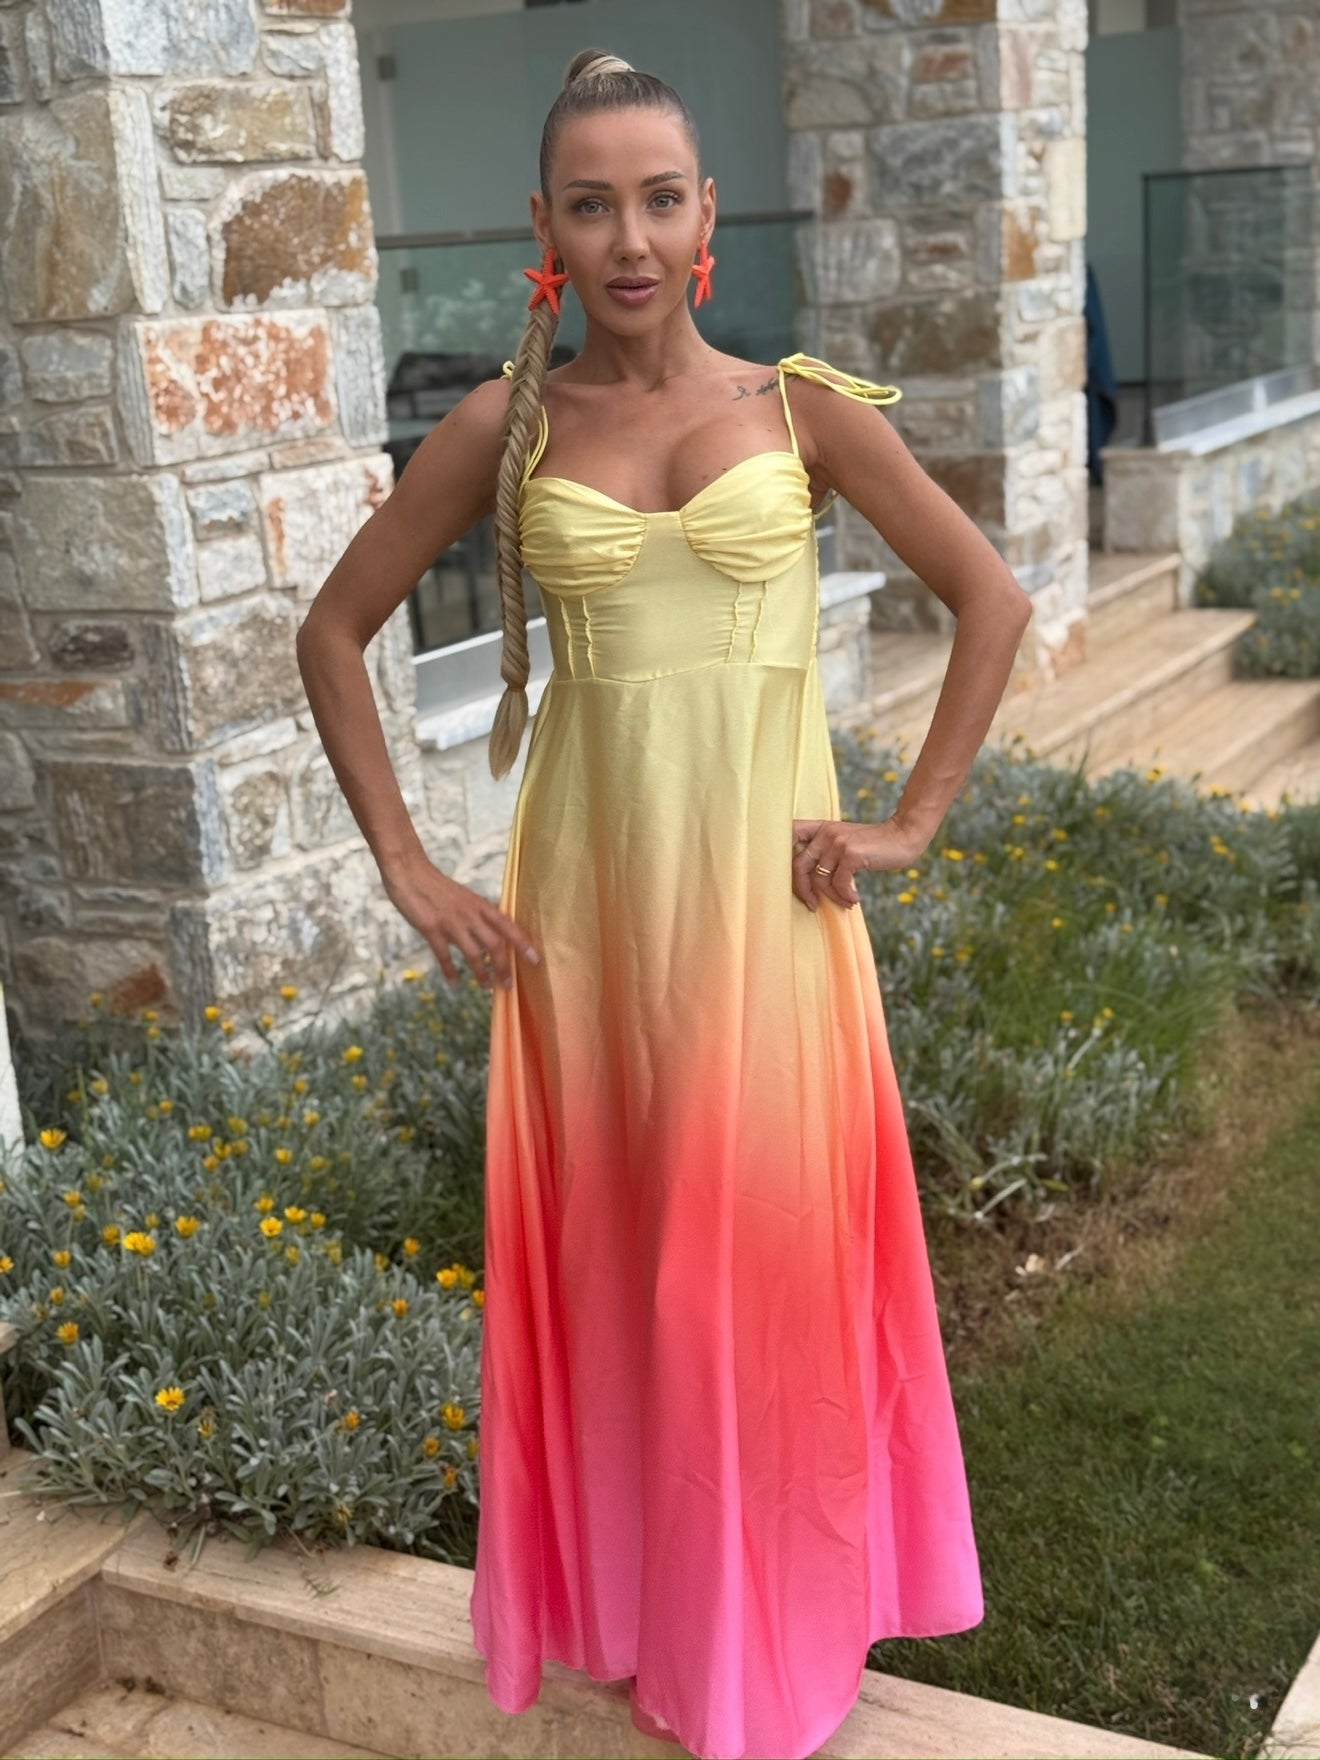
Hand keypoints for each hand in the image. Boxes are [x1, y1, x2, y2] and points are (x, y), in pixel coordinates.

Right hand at [381, 857, 540, 990]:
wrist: (410, 872)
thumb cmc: (436, 886)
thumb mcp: (464, 897)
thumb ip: (476, 913)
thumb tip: (491, 932)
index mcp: (479, 904)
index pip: (507, 925)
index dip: (522, 943)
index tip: (535, 959)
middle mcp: (469, 914)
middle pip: (495, 944)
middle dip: (503, 967)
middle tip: (508, 985)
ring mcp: (451, 923)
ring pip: (473, 954)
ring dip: (482, 973)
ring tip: (485, 987)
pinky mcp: (431, 929)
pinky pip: (444, 956)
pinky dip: (450, 972)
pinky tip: (454, 983)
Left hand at [791, 816, 930, 912]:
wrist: (903, 836)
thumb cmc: (873, 845)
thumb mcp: (845, 841)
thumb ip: (827, 852)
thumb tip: (809, 883)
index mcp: (822, 828)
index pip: (790, 833)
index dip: (780, 851)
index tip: (785, 875)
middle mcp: (826, 833)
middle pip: (798, 865)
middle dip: (802, 890)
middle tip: (812, 904)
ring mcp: (838, 843)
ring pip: (820, 879)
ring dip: (832, 897)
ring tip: (845, 902)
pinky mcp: (851, 854)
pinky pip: (838, 883)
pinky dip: (845, 896)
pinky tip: (854, 899)